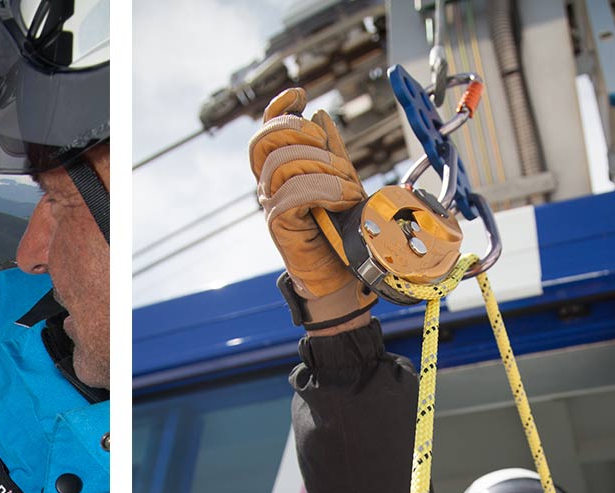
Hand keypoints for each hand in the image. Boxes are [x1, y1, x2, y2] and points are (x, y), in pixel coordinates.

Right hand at [248, 87, 372, 302]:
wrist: (340, 275)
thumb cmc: (341, 230)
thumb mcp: (341, 179)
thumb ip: (330, 150)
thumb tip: (319, 113)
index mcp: (281, 171)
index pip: (266, 131)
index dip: (278, 108)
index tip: (300, 95)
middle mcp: (269, 185)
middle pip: (269, 140)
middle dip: (306, 136)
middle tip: (338, 159)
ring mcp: (270, 204)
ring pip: (283, 164)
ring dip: (324, 168)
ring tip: (348, 187)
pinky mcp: (278, 225)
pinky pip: (292, 194)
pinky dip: (324, 190)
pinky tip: (343, 199)